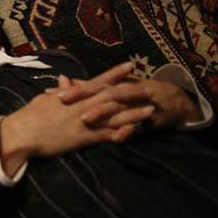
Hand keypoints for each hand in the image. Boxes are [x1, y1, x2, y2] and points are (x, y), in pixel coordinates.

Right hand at [0, 71, 154, 176]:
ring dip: (134, 112)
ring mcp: (85, 121)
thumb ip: (59, 91)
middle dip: (132, 92)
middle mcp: (83, 106)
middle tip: (150, 88)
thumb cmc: (30, 116)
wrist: (23, 133)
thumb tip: (65, 80)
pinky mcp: (84, 137)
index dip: (115, 74)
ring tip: (151, 109)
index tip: (129, 66)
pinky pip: (107, 135)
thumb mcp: (45, 100)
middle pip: (113, 96)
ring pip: (115, 115)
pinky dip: (121, 133)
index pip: (98, 81)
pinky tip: (135, 132)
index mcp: (73, 96)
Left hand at [48, 63, 201, 130]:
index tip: (50, 93)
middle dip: (79, 95)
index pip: (86, 85)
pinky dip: (125, 131)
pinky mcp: (143, 117)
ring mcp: (131, 103)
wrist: (167, 99)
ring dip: (100, 112)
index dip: (68, 89)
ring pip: (114, 106)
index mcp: (108, 85)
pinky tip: (116, 137)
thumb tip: (63, 80)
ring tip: (84, 119)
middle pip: (96, 91)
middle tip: (61, 100)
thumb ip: (86, 86)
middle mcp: (118, 91)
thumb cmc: (131, 93)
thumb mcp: (107, 88)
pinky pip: (134, 125)